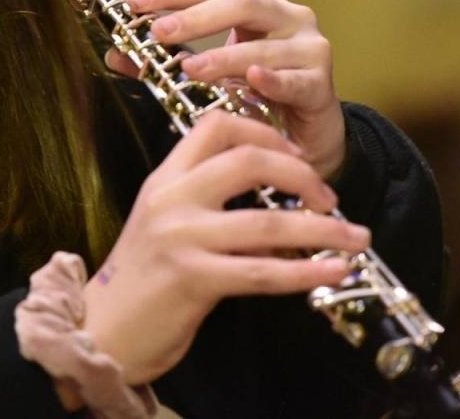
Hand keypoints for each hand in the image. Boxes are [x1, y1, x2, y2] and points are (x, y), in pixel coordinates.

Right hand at [81, 112, 370, 383]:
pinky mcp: (193, 278)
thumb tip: (279, 205)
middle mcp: (172, 200)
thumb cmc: (141, 280)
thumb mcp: (166, 225)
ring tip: (357, 238)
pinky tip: (333, 271)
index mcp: (166, 179)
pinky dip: (305, 270)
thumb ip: (208, 204)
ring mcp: (182, 238)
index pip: (216, 126)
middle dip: (301, 174)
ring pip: (266, 221)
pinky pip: (262, 271)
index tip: (296, 154)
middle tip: (330, 198)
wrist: (102, 332)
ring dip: (322, 229)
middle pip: (248, 160)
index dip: (264, 131)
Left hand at [109, 0, 346, 178]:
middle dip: (197, 17)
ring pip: (265, 45)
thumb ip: (168, 62)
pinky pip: (294, 80)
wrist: (307, 138)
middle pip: (242, 2)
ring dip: (225, 57)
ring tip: (193, 69)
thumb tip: (118, 54)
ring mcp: (308, 47)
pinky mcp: (320, 83)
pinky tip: (253, 80)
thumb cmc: (262, 97)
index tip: (135, 1)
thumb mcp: (212, 75)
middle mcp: (286, 17)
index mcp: (257, 6)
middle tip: (161, 33)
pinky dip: (271, 79)